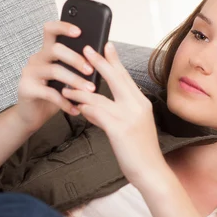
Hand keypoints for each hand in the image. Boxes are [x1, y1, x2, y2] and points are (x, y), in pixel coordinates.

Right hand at [15, 21, 97, 131]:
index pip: (51, 30)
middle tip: (90, 70)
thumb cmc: (51, 94)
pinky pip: (50, 93)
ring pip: (55, 70)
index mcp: (46, 52)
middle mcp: (36, 59)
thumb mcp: (65, 78)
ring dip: (75, 81)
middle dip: (76, 59)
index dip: (64, 27)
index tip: (79, 32)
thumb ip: (76, 67)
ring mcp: (29, 73)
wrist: (31, 115)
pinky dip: (66, 102)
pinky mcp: (27, 88)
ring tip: (89, 91)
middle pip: (55, 49)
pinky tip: (76, 108)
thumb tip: (100, 61)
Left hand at [60, 42, 166, 186]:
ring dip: (80, 90)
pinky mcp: (119, 129)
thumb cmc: (140, 152)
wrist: (151, 171)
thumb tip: (90, 107)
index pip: (125, 76)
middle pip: (115, 77)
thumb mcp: (128, 128)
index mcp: (141, 103)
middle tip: (86, 48)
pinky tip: (75, 106)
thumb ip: (110, 115)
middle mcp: (137, 106)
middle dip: (99, 62)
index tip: (106, 45)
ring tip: (66, 86)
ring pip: (100, 96)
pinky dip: (85, 108)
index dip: (114, 60)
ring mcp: (129, 117)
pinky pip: (97, 113)